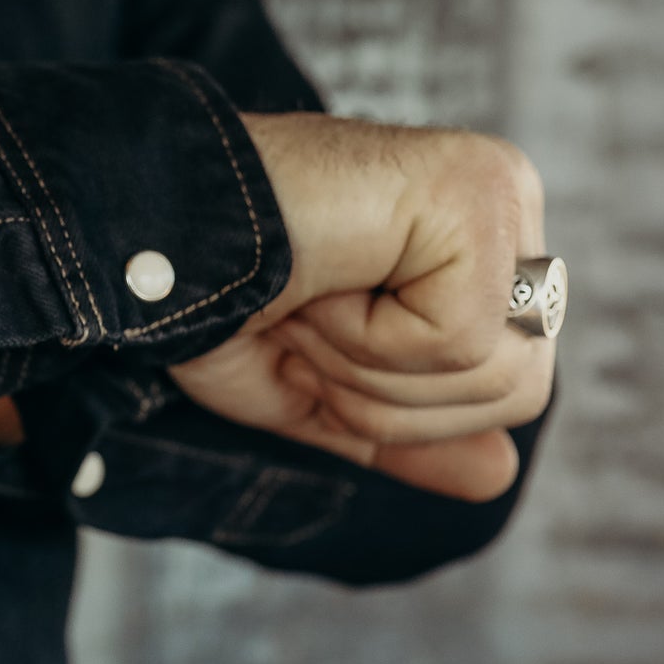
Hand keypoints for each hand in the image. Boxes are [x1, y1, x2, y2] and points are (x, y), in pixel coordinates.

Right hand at [169, 113, 554, 501]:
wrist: (143, 241)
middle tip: (307, 326)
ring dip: (370, 365)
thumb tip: (499, 477)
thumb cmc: (209, 298)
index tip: (310, 337)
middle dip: (389, 395)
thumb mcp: (313, 389)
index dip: (398, 405)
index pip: (511, 388)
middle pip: (520, 388)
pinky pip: (460, 334)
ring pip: (497, 368)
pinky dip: (368, 336)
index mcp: (473, 248)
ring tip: (311, 300)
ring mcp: (496, 189)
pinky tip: (321, 279)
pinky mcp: (475, 186)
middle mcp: (503, 204)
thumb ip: (401, 433)